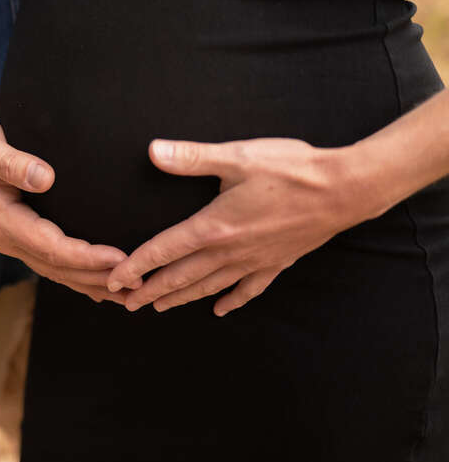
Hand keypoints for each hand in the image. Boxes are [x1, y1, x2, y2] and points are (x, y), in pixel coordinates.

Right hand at [0, 118, 134, 301]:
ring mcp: (16, 243)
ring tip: (132, 293)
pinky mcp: (23, 239)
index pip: (51, 247)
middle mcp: (10, 240)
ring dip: (94, 284)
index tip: (119, 258)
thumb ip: (13, 163)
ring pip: (59, 273)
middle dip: (99, 278)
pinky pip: (55, 266)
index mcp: (4, 222)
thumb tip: (46, 177)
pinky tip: (103, 287)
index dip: (86, 257)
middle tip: (140, 282)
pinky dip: (81, 278)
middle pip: (60, 269)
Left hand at [107, 137, 378, 315]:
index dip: (136, 267)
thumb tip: (153, 151)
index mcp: (214, 226)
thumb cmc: (292, 169)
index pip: (164, 251)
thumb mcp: (238, 157)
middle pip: (181, 277)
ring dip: (182, 297)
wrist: (346, 189)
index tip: (115, 281)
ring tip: (159, 308)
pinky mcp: (277, 262)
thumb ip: (193, 157)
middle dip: (151, 291)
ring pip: (209, 286)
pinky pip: (249, 289)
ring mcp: (254, 261)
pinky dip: (232, 300)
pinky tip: (220, 310)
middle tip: (126, 304)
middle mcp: (230, 251)